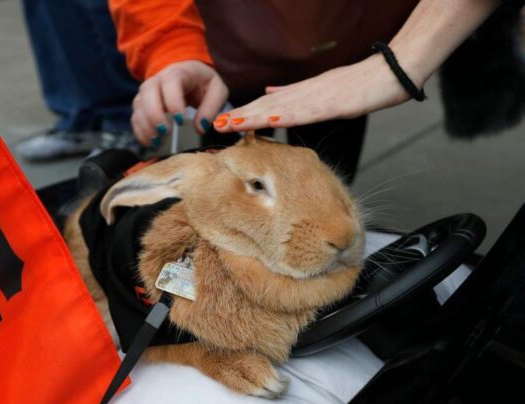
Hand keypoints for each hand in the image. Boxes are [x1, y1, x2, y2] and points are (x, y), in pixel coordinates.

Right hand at [132, 61, 228, 146]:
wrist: (187, 74)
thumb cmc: (203, 82)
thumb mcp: (217, 90)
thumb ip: (211, 107)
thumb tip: (200, 128)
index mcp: (178, 73)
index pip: (170, 83)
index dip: (173, 102)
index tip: (181, 121)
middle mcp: (157, 80)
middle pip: (148, 92)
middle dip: (154, 114)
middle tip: (165, 132)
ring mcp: (146, 92)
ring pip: (139, 106)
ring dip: (145, 126)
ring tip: (158, 142)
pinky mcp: (141, 105)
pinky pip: (135, 118)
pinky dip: (141, 132)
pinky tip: (151, 144)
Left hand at [214, 55, 412, 131]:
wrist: (393, 72)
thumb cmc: (364, 84)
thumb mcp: (323, 89)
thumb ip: (295, 94)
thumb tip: (270, 95)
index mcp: (303, 93)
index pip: (267, 106)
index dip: (244, 114)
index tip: (223, 122)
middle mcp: (306, 93)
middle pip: (268, 107)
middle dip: (241, 117)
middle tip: (216, 125)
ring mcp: (318, 97)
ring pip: (281, 109)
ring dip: (256, 117)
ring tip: (233, 123)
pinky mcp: (334, 103)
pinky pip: (307, 111)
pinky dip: (288, 116)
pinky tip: (271, 120)